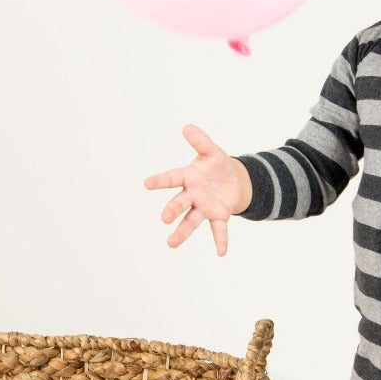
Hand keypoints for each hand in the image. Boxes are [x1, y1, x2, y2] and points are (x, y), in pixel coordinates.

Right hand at [143, 124, 252, 255]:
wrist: (234, 182)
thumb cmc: (217, 166)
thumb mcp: (212, 152)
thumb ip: (201, 141)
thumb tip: (187, 127)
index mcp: (189, 177)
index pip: (172, 178)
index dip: (160, 181)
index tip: (146, 184)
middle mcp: (193, 195)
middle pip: (180, 202)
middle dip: (172, 210)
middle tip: (164, 218)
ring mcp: (204, 207)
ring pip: (191, 220)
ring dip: (182, 232)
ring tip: (171, 244)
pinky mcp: (217, 216)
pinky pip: (218, 229)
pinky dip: (220, 241)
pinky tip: (221, 252)